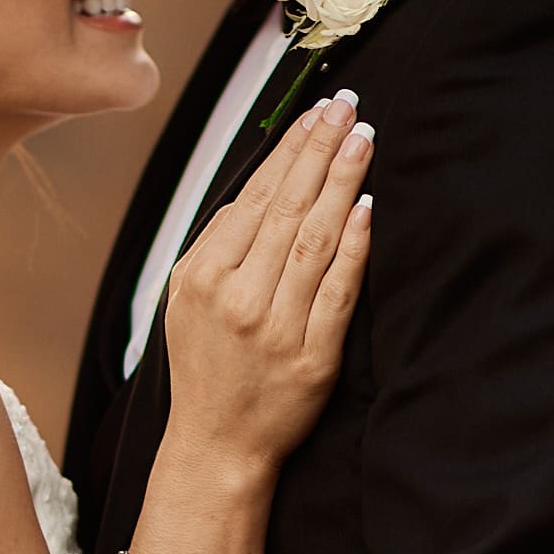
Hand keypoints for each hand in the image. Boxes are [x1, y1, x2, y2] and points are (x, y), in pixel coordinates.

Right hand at [162, 89, 374, 474]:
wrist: (217, 446)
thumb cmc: (206, 368)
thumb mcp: (186, 301)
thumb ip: (218, 245)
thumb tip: (260, 190)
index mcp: (202, 276)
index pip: (254, 197)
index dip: (288, 150)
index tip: (315, 113)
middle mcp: (237, 297)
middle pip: (287, 207)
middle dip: (319, 149)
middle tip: (346, 106)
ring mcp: (275, 327)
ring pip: (315, 238)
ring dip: (342, 182)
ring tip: (362, 139)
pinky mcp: (312, 356)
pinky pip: (338, 288)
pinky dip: (355, 244)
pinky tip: (368, 205)